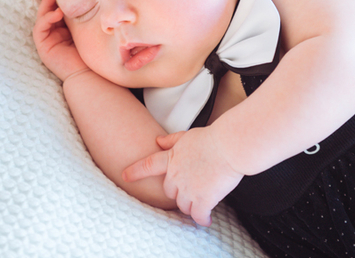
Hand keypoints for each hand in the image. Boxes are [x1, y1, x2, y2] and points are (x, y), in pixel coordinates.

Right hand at [33, 0, 88, 80]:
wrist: (89, 74)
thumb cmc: (92, 53)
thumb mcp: (88, 30)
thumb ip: (85, 16)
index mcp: (66, 29)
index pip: (60, 9)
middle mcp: (55, 33)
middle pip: (49, 11)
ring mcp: (48, 40)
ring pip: (43, 17)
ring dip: (47, 5)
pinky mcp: (43, 47)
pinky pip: (39, 29)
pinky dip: (46, 19)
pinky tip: (57, 13)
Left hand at [122, 127, 242, 226]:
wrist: (229, 146)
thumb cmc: (213, 139)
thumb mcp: (188, 136)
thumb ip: (172, 140)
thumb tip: (158, 140)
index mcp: (172, 158)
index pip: (148, 165)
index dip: (135, 171)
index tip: (125, 176)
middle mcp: (176, 176)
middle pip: (169, 191)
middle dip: (178, 192)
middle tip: (190, 190)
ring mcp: (188, 189)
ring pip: (183, 205)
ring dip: (190, 206)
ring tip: (200, 204)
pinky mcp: (203, 199)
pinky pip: (198, 215)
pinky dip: (202, 219)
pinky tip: (206, 220)